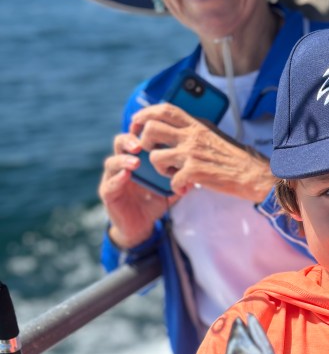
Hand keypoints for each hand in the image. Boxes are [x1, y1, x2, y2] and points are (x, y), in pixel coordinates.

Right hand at [99, 132, 175, 247]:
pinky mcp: (107, 194)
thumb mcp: (168, 187)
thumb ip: (178, 177)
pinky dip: (117, 179)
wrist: (141, 226)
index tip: (151, 126)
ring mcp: (112, 178)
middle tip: (140, 143)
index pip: (135, 138)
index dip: (140, 130)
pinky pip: (109, 184)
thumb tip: (195, 170)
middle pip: (120, 144)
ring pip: (112, 163)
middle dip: (129, 140)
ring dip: (123, 160)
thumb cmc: (153, 202)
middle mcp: (121, 165)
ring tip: (136, 162)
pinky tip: (126, 175)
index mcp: (135, 158)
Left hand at [131, 103, 273, 201]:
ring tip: (172, 173)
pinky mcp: (196, 172)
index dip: (145, 114)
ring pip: (155, 156)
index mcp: (197, 124)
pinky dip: (176, 187)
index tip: (137, 124)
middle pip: (151, 128)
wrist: (255, 175)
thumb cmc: (236, 158)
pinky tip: (185, 188)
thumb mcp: (213, 135)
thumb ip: (194, 130)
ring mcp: (192, 153)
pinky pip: (172, 180)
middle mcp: (192, 135)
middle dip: (143, 142)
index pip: (164, 109)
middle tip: (151, 152)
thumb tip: (176, 126)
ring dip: (159, 168)